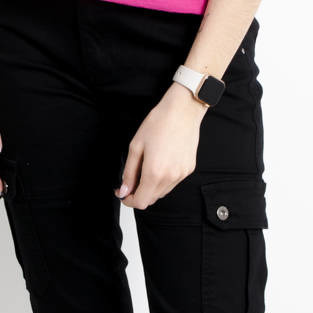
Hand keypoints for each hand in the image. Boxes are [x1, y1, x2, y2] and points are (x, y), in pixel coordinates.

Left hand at [115, 84, 206, 208]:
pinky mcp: (189, 169)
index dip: (129, 201)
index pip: (141, 202)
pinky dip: (163, 180)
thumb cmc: (159, 123)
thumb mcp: (136, 147)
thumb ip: (129, 172)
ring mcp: (181, 174)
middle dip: (139, 193)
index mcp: (155, 172)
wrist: (182, 111)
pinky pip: (173, 183)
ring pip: (162, 192)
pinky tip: (160, 164)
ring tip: (146, 168)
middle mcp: (170, 177)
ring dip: (151, 187)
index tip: (123, 193)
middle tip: (131, 180)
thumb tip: (124, 190)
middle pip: (151, 199)